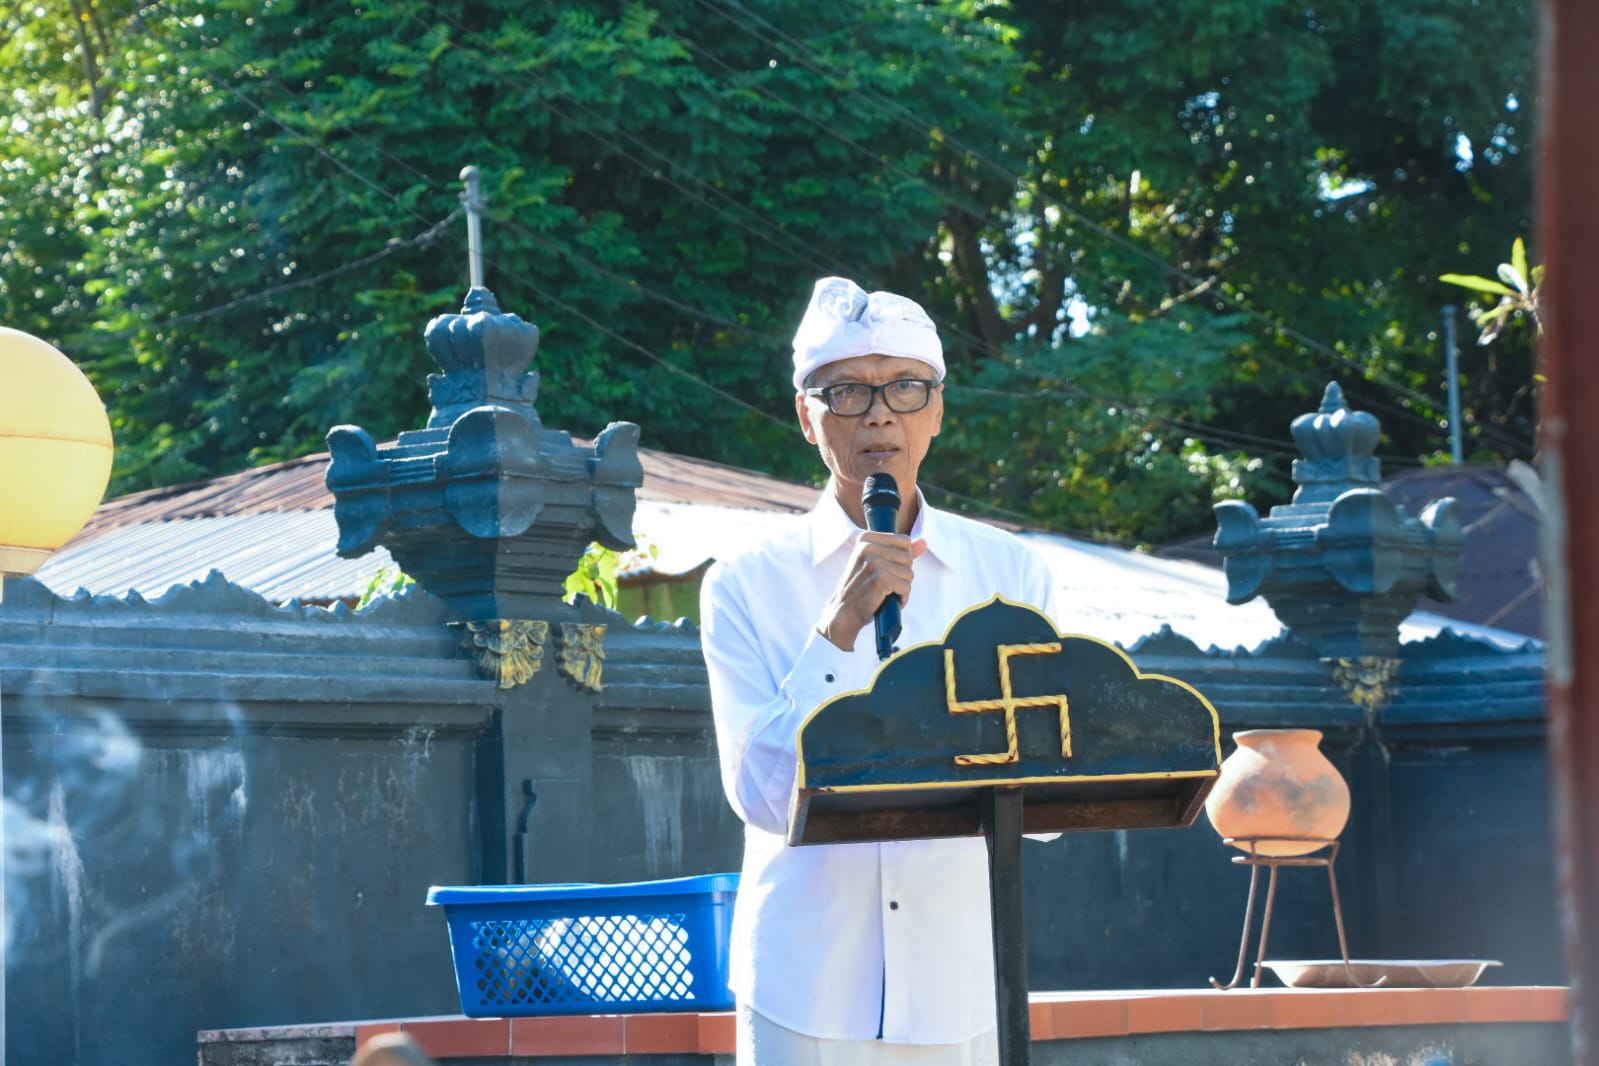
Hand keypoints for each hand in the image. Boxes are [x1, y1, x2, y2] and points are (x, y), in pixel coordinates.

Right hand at [816, 533, 928, 650]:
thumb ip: (901, 551)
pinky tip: (887, 600)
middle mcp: (868, 546)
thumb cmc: (863, 588)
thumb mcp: (878, 564)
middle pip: (908, 557)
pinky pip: (906, 587)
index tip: (885, 570)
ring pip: (909, 573)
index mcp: (866, 538)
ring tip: (884, 592)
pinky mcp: (881, 578)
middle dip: (901, 574)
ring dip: (901, 587)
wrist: (844, 612)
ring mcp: (874, 562)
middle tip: (883, 584)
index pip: (904, 541)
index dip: (901, 559)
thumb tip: (924, 542)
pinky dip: (901, 598)